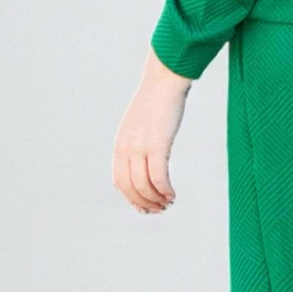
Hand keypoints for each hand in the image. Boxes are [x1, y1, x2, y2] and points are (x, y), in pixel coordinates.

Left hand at [113, 49, 193, 212]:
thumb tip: (147, 160)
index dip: (131, 199)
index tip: (145, 207)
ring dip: (157, 200)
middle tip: (160, 209)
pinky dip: (165, 190)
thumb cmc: (157, 102)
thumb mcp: (141, 126)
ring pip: (144, 186)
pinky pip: (158, 177)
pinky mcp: (157, 145)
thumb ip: (139, 143)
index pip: (119, 182)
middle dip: (144, 204)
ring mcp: (140, 147)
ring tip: (169, 203)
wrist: (164, 82)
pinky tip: (173, 195)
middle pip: (130, 188)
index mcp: (120, 145)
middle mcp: (126, 148)